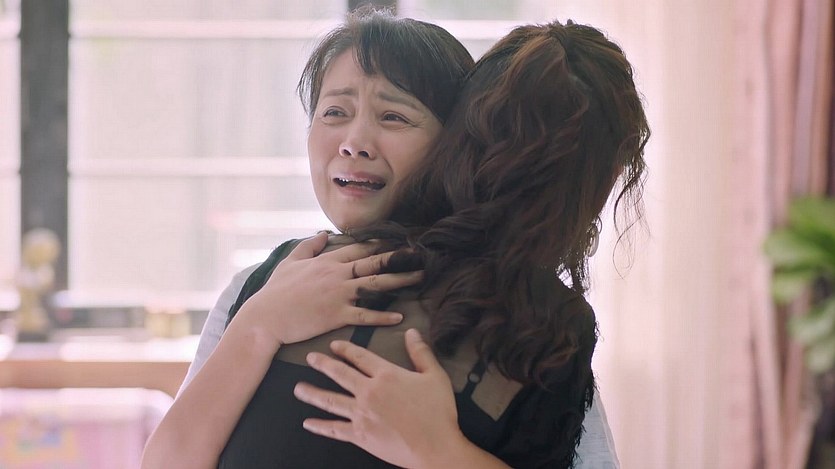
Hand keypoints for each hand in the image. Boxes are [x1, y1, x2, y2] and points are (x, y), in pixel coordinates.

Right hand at [234, 232, 421, 346]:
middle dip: (399, 258)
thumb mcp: (290, 262)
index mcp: (327, 261)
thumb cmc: (276, 292)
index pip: (359, 248)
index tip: (400, 239)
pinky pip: (365, 314)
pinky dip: (383, 315)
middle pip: (374, 263)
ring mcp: (338, 294)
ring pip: (375, 285)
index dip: (381, 243)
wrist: (265, 318)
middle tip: (421, 254)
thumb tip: (322, 233)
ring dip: (400, 281)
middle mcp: (337, 274)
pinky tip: (399, 317)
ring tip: (420, 278)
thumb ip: (308, 246)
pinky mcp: (337, 315)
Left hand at [294, 329, 467, 468]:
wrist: (435, 446)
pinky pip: (335, 428)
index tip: (334, 345)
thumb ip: (421, 353)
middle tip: (310, 358)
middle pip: (340, 374)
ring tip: (298, 388)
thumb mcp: (434, 376)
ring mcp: (361, 414)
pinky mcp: (359, 435)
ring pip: (331, 400)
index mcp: (386, 375)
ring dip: (313, 393)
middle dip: (323, 364)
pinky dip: (320, 425)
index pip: (361, 357)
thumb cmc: (438, 411)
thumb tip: (412, 332)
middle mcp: (369, 391)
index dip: (346, 349)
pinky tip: (308, 422)